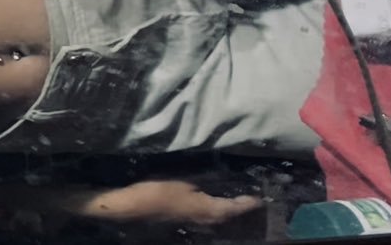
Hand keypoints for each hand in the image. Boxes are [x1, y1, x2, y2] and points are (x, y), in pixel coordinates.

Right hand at [62, 179, 262, 225]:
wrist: (130, 206)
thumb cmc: (157, 190)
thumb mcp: (184, 178)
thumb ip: (205, 175)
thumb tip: (223, 170)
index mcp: (209, 210)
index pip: (236, 207)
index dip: (249, 201)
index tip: (261, 196)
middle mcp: (203, 219)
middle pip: (226, 215)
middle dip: (237, 207)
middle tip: (247, 197)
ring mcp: (190, 221)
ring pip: (214, 216)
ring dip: (223, 209)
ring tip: (230, 197)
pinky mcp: (179, 218)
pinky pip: (202, 215)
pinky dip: (210, 208)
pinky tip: (206, 200)